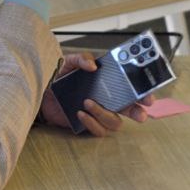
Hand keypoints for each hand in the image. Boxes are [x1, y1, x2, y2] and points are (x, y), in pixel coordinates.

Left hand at [40, 52, 154, 137]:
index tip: (149, 97)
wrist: (41, 92)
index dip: (143, 94)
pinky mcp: (87, 124)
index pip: (132, 90)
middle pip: (131, 110)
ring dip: (104, 114)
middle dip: (138, 112)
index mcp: (109, 85)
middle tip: (139, 114)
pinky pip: (97, 130)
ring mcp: (98, 114)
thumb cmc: (59, 77)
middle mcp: (107, 101)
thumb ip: (81, 59)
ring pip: (114, 122)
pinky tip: (80, 113)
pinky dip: (91, 123)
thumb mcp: (69, 62)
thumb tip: (93, 66)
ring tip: (87, 102)